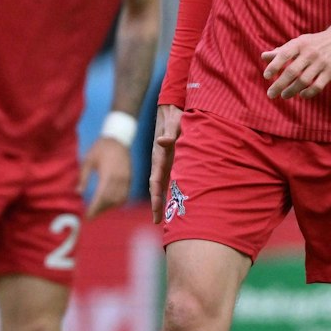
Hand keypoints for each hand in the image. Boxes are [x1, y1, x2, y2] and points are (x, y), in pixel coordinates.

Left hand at [79, 137, 132, 218]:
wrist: (119, 138)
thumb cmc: (101, 148)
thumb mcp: (88, 160)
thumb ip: (83, 177)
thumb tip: (78, 193)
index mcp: (108, 174)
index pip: (102, 196)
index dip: (95, 208)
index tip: (87, 216)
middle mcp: (119, 178)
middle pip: (110, 200)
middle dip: (100, 209)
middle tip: (90, 215)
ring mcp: (126, 179)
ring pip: (118, 199)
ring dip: (108, 207)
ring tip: (98, 210)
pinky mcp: (130, 179)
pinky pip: (125, 195)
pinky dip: (117, 202)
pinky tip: (109, 204)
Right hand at [150, 104, 182, 223]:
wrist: (171, 109)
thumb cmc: (173, 115)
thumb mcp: (173, 123)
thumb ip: (170, 133)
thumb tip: (162, 141)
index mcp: (159, 156)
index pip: (155, 180)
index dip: (156, 195)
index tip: (157, 209)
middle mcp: (160, 162)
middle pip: (157, 187)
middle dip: (157, 204)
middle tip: (158, 221)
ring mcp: (165, 162)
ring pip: (163, 185)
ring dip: (163, 201)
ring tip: (164, 219)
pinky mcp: (171, 160)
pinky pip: (170, 178)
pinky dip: (170, 191)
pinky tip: (175, 202)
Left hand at [261, 9, 330, 99]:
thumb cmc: (315, 42)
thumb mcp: (299, 42)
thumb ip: (282, 51)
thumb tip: (263, 57)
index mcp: (300, 44)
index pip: (284, 54)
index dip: (274, 65)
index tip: (266, 77)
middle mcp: (310, 53)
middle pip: (292, 71)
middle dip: (279, 84)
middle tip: (270, 94)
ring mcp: (321, 63)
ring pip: (304, 80)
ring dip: (292, 90)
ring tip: (284, 95)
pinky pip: (317, 86)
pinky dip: (308, 93)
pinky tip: (301, 95)